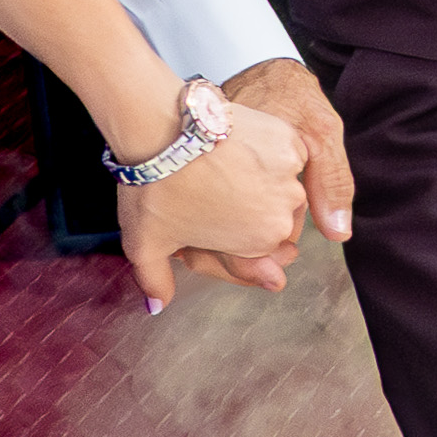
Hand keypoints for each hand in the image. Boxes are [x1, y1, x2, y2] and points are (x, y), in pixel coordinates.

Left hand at [120, 61, 331, 309]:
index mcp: (259, 243)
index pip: (262, 247)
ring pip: (284, 185)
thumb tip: (156, 307)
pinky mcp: (289, 141)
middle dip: (253, 211)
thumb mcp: (146, 245)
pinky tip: (242, 149)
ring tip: (228, 168)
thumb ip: (155, 281)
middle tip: (220, 194)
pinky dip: (269, 154)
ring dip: (264, 181)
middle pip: (277, 217)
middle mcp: (284, 213)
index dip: (239, 236)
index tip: (223, 220)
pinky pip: (287, 154)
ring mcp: (289, 175)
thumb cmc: (155, 189)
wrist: (163, 128)